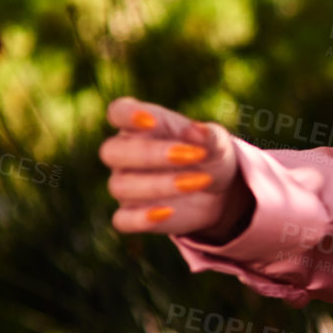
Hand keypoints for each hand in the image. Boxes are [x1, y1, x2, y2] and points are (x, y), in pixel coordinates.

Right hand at [100, 97, 253, 242]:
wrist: (219, 192)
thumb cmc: (209, 155)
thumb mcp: (217, 142)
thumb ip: (207, 135)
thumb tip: (195, 130)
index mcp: (142, 126)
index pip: (118, 112)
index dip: (127, 114)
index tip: (151, 121)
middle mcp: (126, 155)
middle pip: (112, 151)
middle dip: (150, 154)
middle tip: (192, 156)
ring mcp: (127, 185)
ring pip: (121, 186)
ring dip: (160, 184)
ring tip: (201, 181)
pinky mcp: (132, 214)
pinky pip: (122, 219)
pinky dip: (141, 218)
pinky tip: (168, 211)